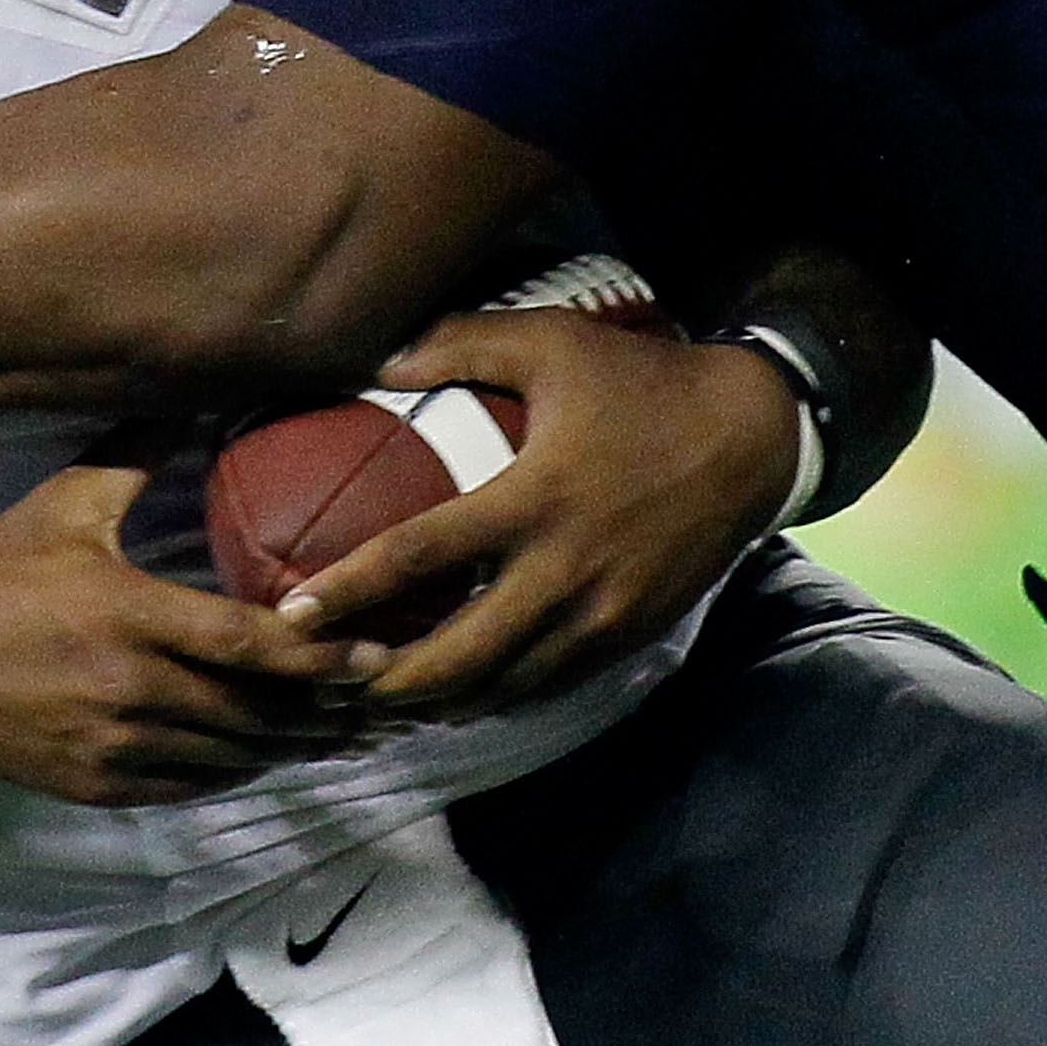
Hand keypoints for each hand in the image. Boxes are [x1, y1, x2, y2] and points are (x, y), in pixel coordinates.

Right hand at [0, 466, 391, 807]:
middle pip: (256, 712)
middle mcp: (129, 689)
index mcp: (128, 614)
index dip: (323, 656)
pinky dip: (237, 771)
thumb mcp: (63, 503)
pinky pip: (191, 787)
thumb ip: (139, 455)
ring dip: (292, 749)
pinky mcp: (97, 784)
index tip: (378, 656)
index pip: (250, 644)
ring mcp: (113, 746)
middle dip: (326, 712)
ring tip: (343, 732)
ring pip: (231, 758)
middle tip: (381, 702)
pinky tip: (269, 755)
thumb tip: (202, 394)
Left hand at [283, 314, 798, 723]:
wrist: (754, 437)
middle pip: (455, 656)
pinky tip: (457, 694)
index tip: (292, 615)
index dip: (349, 591)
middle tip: (325, 683)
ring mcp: (600, 615)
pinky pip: (547, 686)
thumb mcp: (554, 342)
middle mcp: (564, 572)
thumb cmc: (644, 383)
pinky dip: (494, 697)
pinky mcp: (627, 636)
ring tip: (376, 699)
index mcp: (533, 499)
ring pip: (501, 687)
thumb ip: (462, 343)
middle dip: (383, 683)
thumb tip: (379, 361)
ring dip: (434, 703)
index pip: (419, 555)